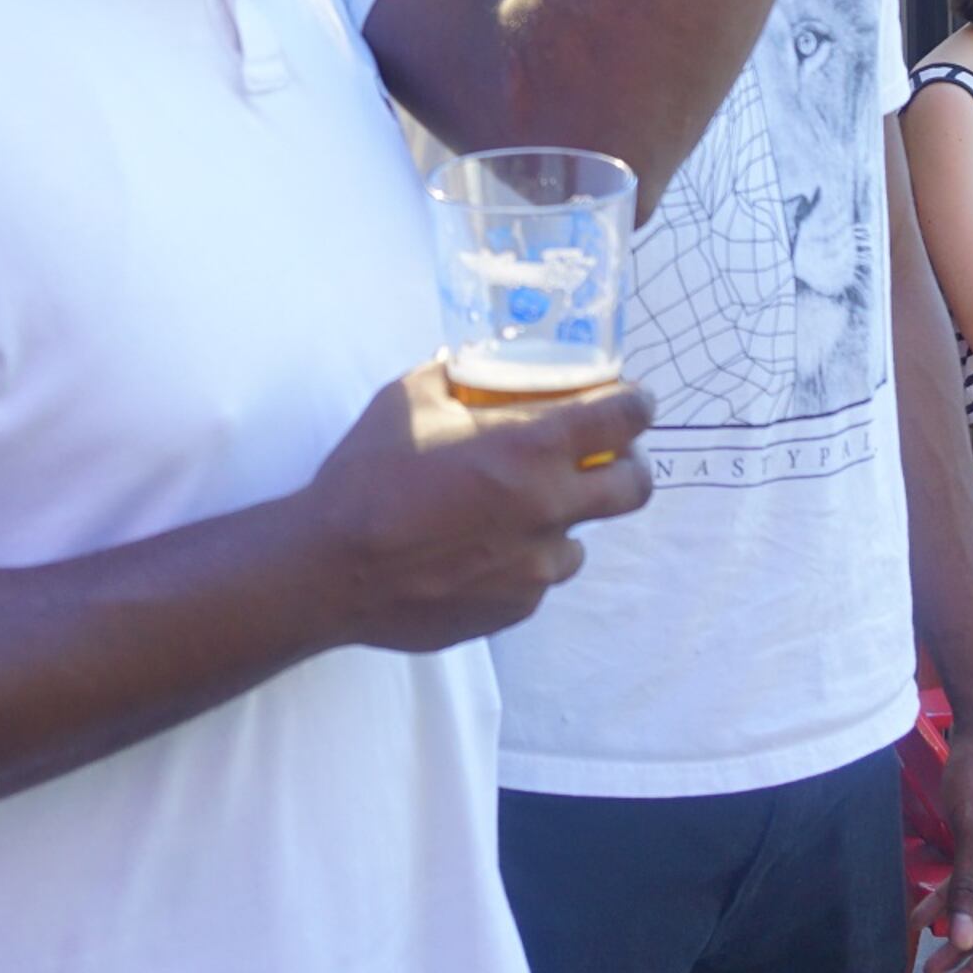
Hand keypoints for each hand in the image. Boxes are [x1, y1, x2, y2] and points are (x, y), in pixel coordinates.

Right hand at [294, 363, 655, 652]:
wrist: (333, 568)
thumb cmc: (368, 476)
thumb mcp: (408, 399)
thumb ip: (452, 377)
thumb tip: (467, 365)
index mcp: (533, 448)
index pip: (625, 417)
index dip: (639, 402)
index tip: (635, 400)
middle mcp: (551, 507)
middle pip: (636, 487)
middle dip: (630, 466)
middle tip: (604, 457)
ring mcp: (538, 565)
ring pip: (582, 539)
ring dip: (564, 520)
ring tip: (519, 512)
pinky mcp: (518, 608)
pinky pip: (539, 578)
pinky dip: (524, 560)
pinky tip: (480, 552)